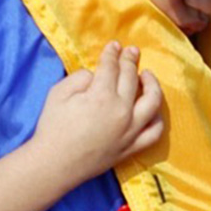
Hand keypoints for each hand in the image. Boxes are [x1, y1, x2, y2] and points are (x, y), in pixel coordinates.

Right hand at [33, 42, 162, 184]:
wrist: (54, 164)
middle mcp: (122, 111)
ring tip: (148, 75)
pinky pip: (154, 132)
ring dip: (152, 84)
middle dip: (131, 61)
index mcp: (102, 95)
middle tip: (132, 51)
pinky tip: (154, 109)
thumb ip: (80, 78)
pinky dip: (157, 118)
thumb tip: (96, 76)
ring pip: (152, 102)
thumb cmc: (52, 127)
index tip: (115, 46)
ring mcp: (130, 131)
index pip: (112, 67)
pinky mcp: (132, 147)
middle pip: (132, 79)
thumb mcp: (58, 93)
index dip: (112, 54)